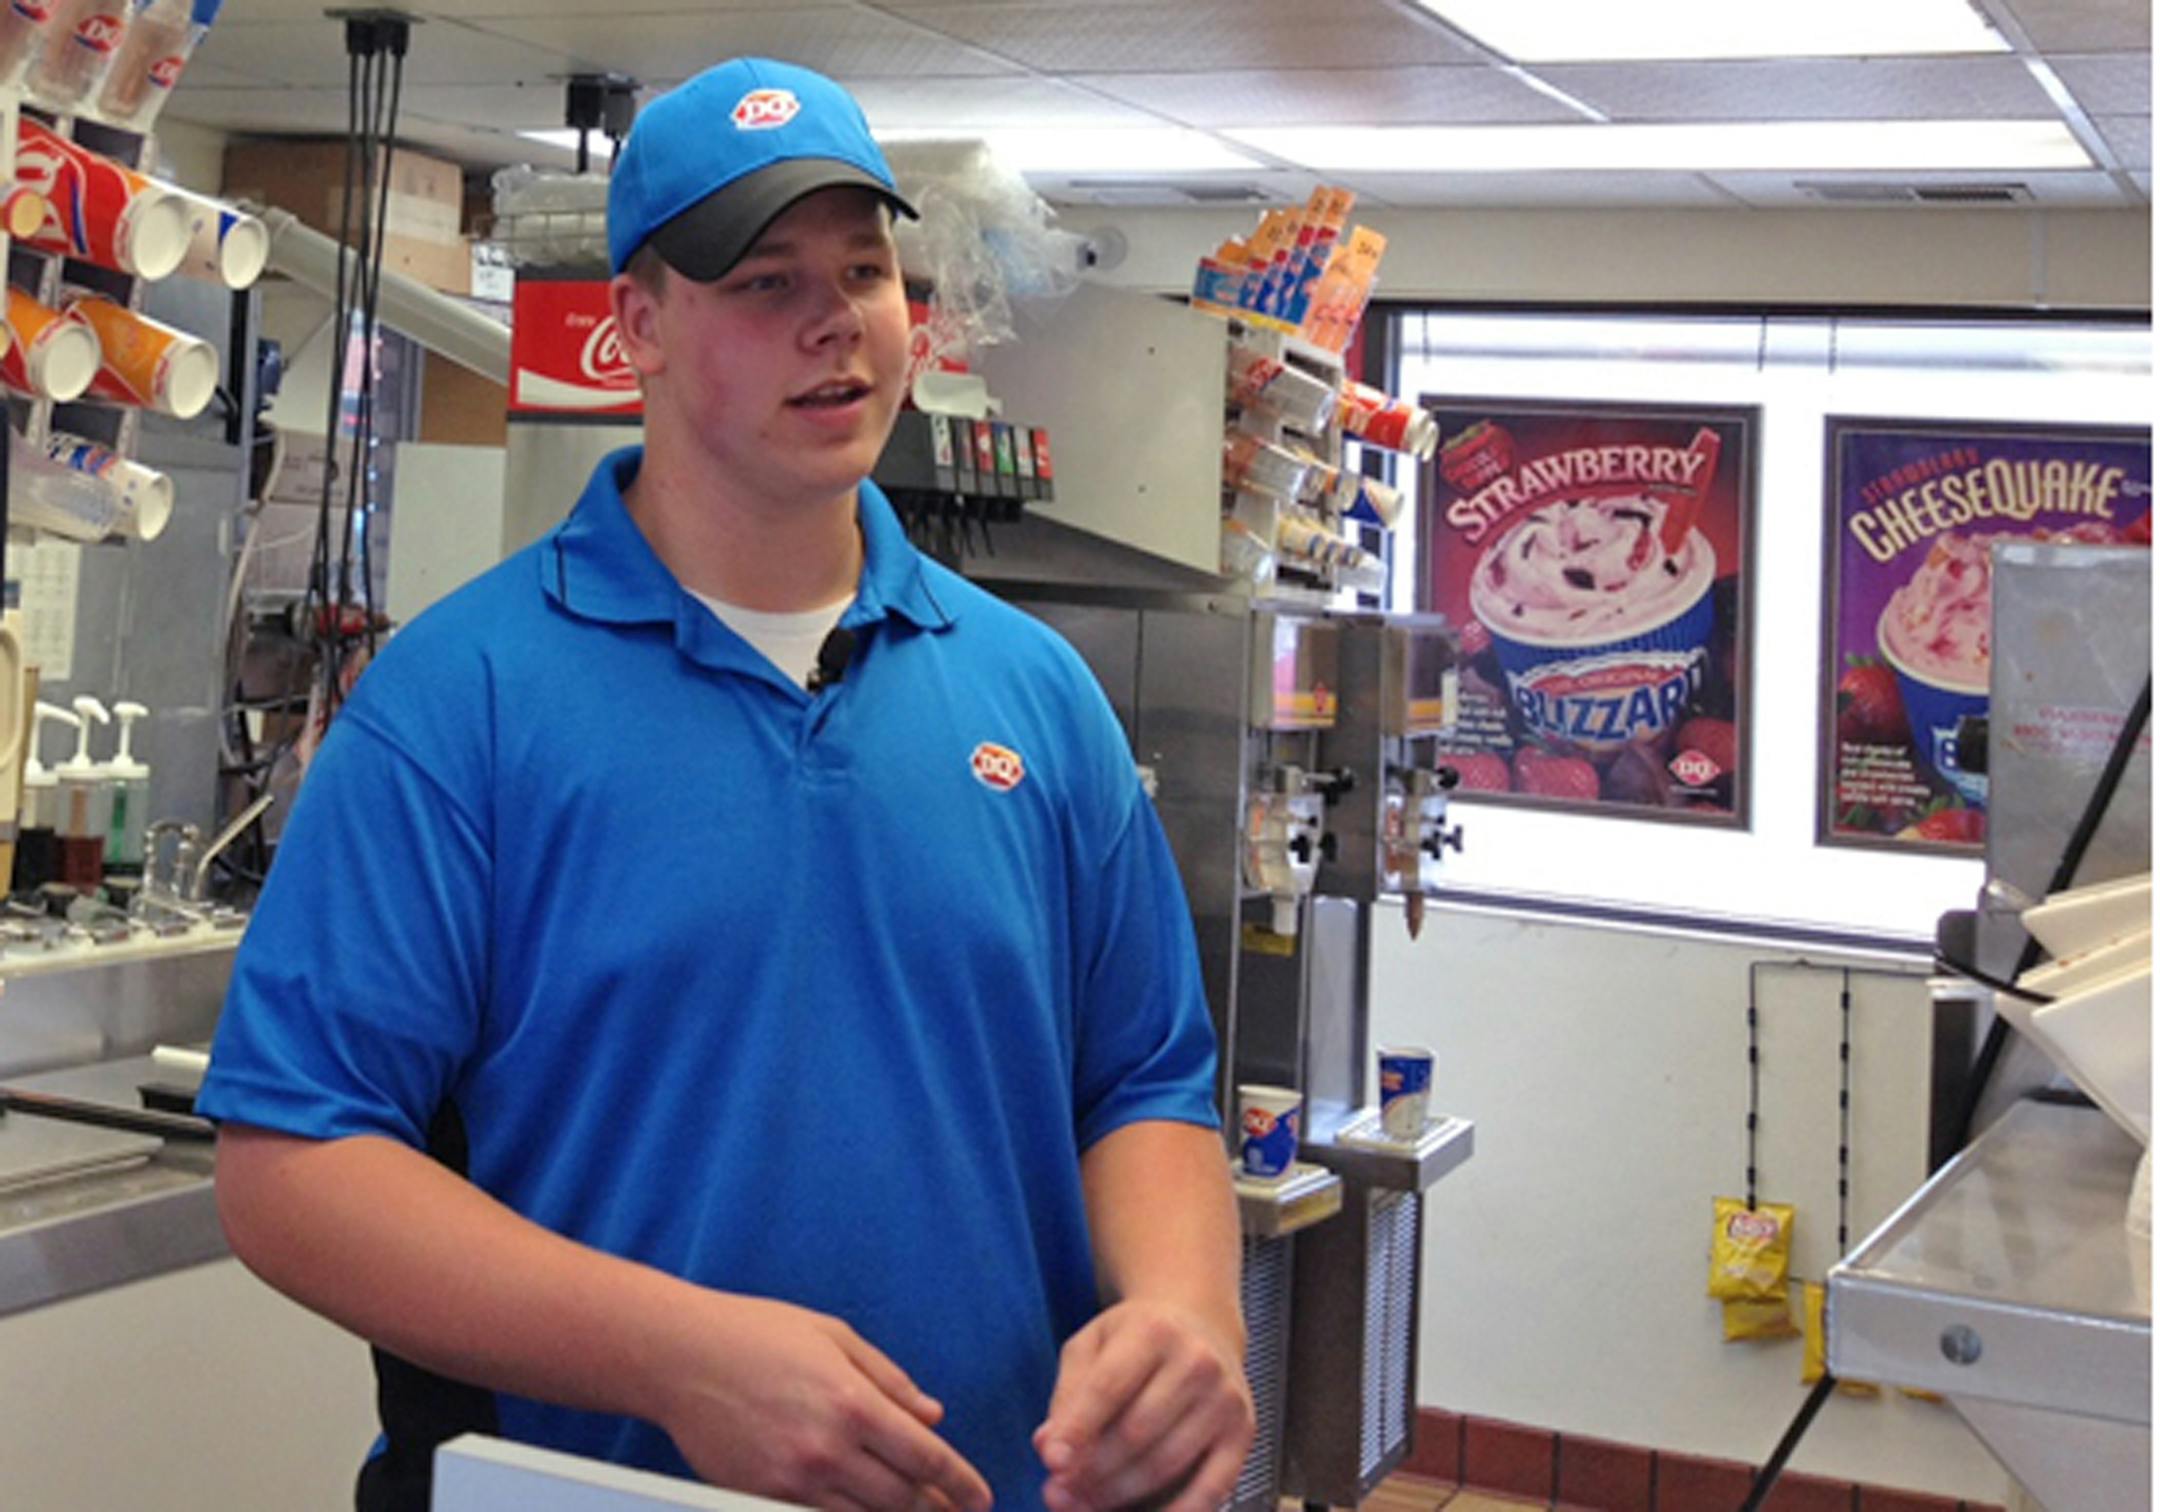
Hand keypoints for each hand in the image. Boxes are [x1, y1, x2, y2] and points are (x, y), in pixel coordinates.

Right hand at [652, 1292, 992, 1511]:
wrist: (679, 1356)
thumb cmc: (757, 1334)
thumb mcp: (834, 1337)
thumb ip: (890, 1380)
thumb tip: (932, 1416)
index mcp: (852, 1402)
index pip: (924, 1458)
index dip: (960, 1484)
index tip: (980, 1498)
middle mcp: (826, 1449)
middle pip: (900, 1499)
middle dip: (937, 1510)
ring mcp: (791, 1480)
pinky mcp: (760, 1496)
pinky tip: (864, 1511)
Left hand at [1033, 1299, 1253, 1511]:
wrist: (1201, 1324)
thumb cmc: (1137, 1339)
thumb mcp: (1092, 1346)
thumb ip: (1068, 1394)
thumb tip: (1048, 1447)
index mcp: (1153, 1331)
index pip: (1109, 1387)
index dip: (1078, 1430)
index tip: (1051, 1463)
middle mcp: (1197, 1361)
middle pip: (1136, 1432)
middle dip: (1092, 1471)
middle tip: (1058, 1493)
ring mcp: (1225, 1399)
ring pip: (1165, 1464)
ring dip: (1118, 1495)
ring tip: (1084, 1503)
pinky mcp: (1243, 1433)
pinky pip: (1210, 1489)